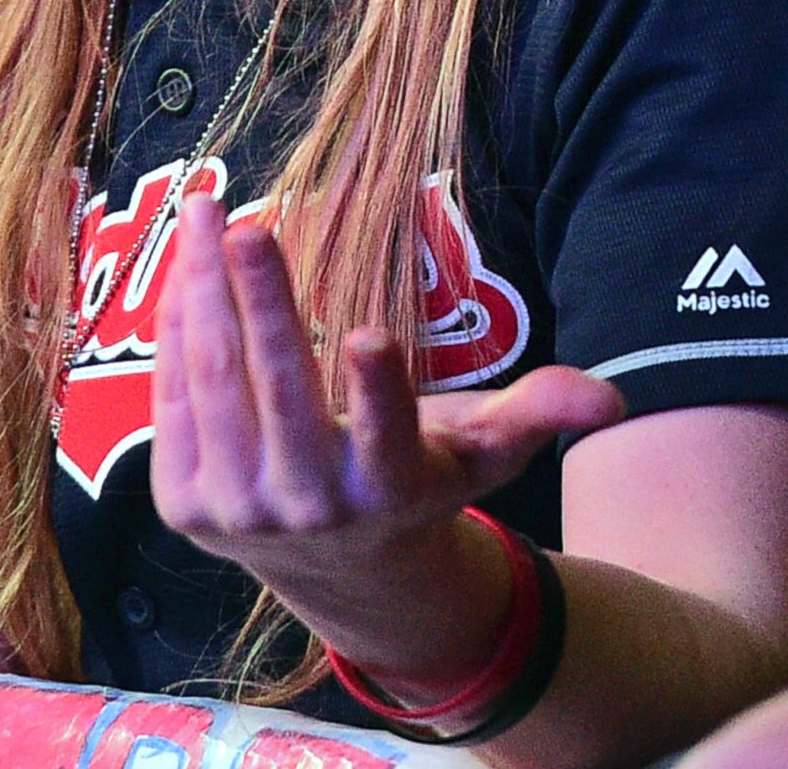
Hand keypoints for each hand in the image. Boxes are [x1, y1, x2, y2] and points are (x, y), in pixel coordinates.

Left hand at [150, 195, 624, 685]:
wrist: (337, 573)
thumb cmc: (417, 481)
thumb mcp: (485, 452)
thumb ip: (539, 412)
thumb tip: (610, 400)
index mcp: (392, 488)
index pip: (384, 437)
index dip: (375, 392)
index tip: (369, 335)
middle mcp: (311, 505)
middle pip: (282, 395)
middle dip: (262, 306)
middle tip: (247, 227)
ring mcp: (240, 509)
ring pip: (216, 385)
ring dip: (205, 294)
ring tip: (206, 214)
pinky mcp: (184, 503)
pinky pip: (176, 401)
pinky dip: (177, 330)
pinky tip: (186, 268)